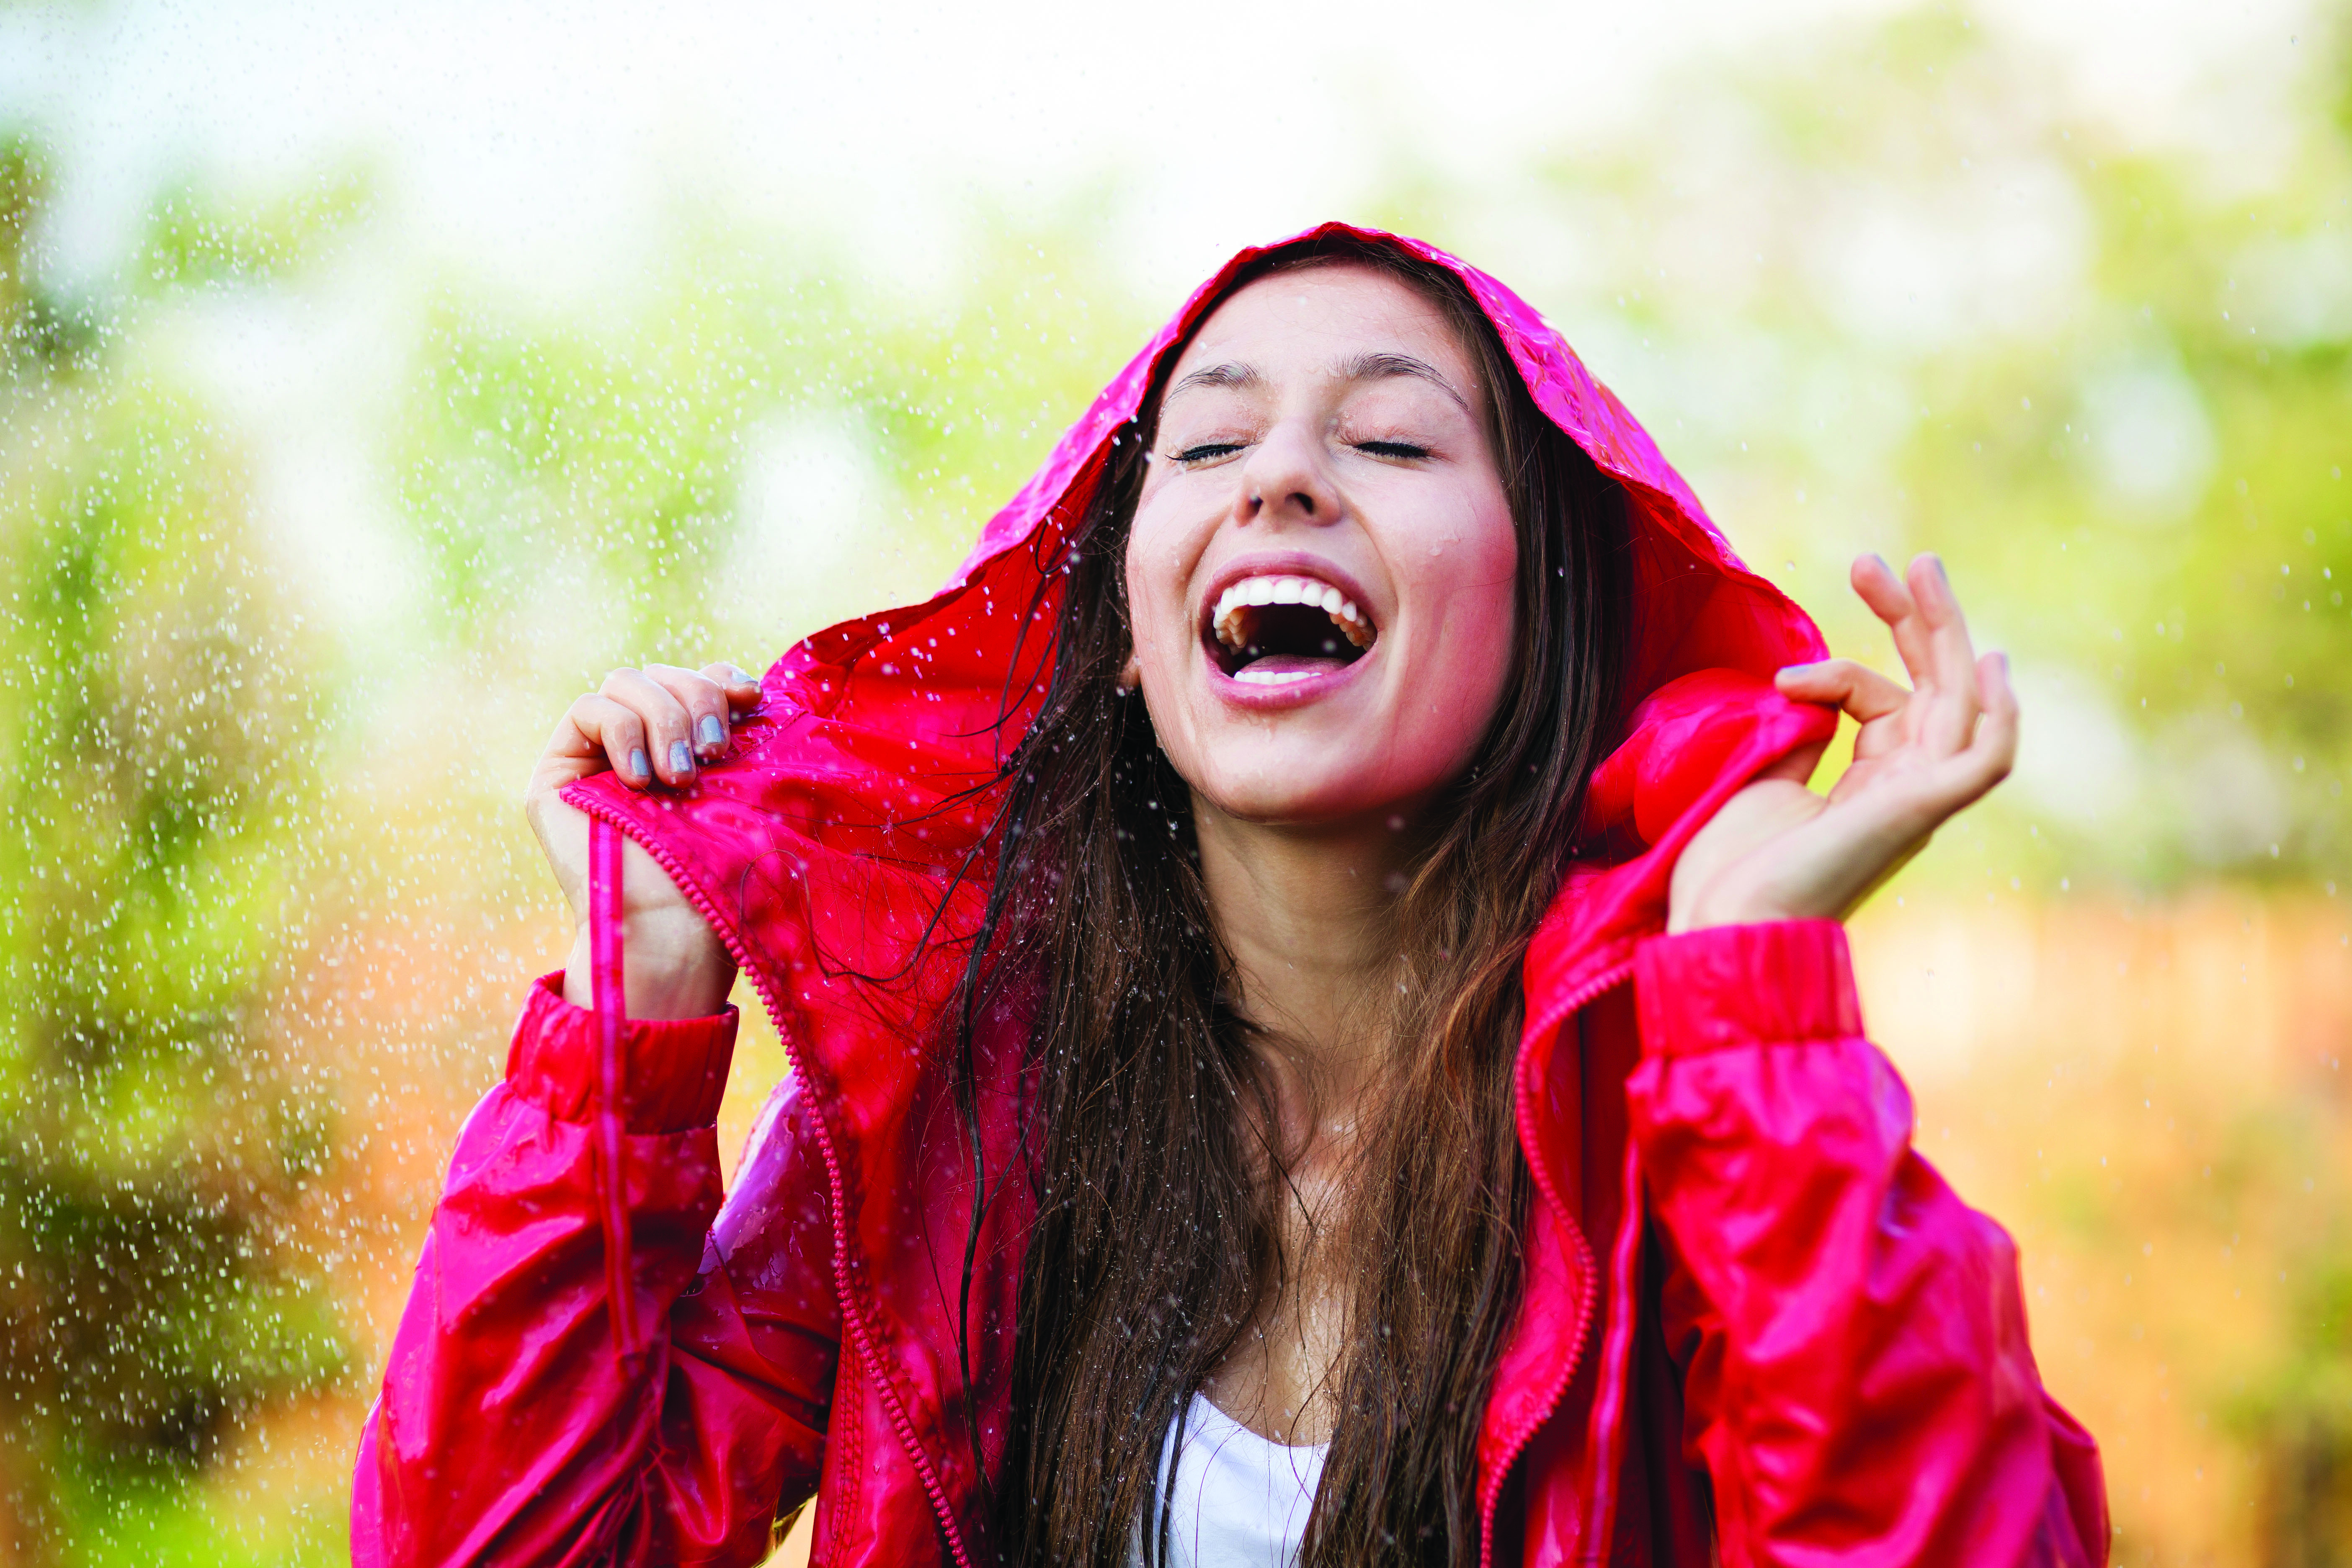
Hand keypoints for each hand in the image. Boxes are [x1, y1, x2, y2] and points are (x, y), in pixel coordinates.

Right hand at [524, 662, 762, 1016]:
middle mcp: (640, 748)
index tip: (752, 699)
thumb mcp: (748, 790)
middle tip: (714, 754)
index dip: (721, 677)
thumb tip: (758, 689)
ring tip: (681, 780)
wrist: (673, 928)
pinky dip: (622, 731)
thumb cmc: (719, 872)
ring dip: (664, 719)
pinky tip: (640, 780)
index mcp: (686, 748)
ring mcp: (594, 759)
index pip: (697, 679)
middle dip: (697, 700)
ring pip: (625, 682)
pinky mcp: (556, 773)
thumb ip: (744, 736)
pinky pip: (586, 709)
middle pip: (662, 675)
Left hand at [1667, 553, 2017, 933]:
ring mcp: (1918, 803)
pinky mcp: (1920, 813)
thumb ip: (1798, 736)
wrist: (1722, 923)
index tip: (1783, 674)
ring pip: (1959, 704)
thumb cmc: (1732, 868)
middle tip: (1878, 561)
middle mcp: (1905, 791)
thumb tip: (1801, 692)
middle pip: (1933, 689)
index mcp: (1870, 787)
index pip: (1882, 703)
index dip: (1841, 669)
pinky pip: (1986, 761)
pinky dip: (1998, 716)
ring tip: (1919, 570)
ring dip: (1944, 633)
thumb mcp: (1764, 779)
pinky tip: (1992, 666)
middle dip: (1913, 619)